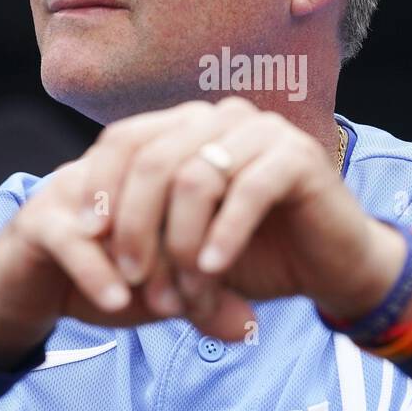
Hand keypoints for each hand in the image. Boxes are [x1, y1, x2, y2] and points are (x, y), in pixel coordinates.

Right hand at [0, 158, 239, 369]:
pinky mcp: (39, 218)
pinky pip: (72, 238)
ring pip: (122, 210)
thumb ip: (208, 302)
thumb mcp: (165, 290)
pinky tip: (118, 301)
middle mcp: (120, 166)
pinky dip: (97, 271)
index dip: (220, 222)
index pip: (201, 174)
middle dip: (185, 247)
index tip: (226, 278)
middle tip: (197, 298)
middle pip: (166, 185)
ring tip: (167, 306)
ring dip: (147, 260)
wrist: (31, 287)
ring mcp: (76, 185)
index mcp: (158, 167)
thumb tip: (249, 327)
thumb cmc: (109, 275)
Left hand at [74, 98, 407, 337]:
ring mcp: (263, 130)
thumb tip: (79, 237)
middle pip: (152, 160)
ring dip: (180, 245)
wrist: (332, 268)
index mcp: (191, 126)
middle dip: (135, 228)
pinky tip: (214, 269)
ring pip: (194, 178)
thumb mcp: (183, 245)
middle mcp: (223, 116)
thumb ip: (141, 233)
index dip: (100, 186)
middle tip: (134, 281)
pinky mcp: (298, 155)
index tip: (86, 236)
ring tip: (182, 294)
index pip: (125, 139)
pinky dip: (223, 236)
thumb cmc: (255, 255)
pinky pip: (245, 191)